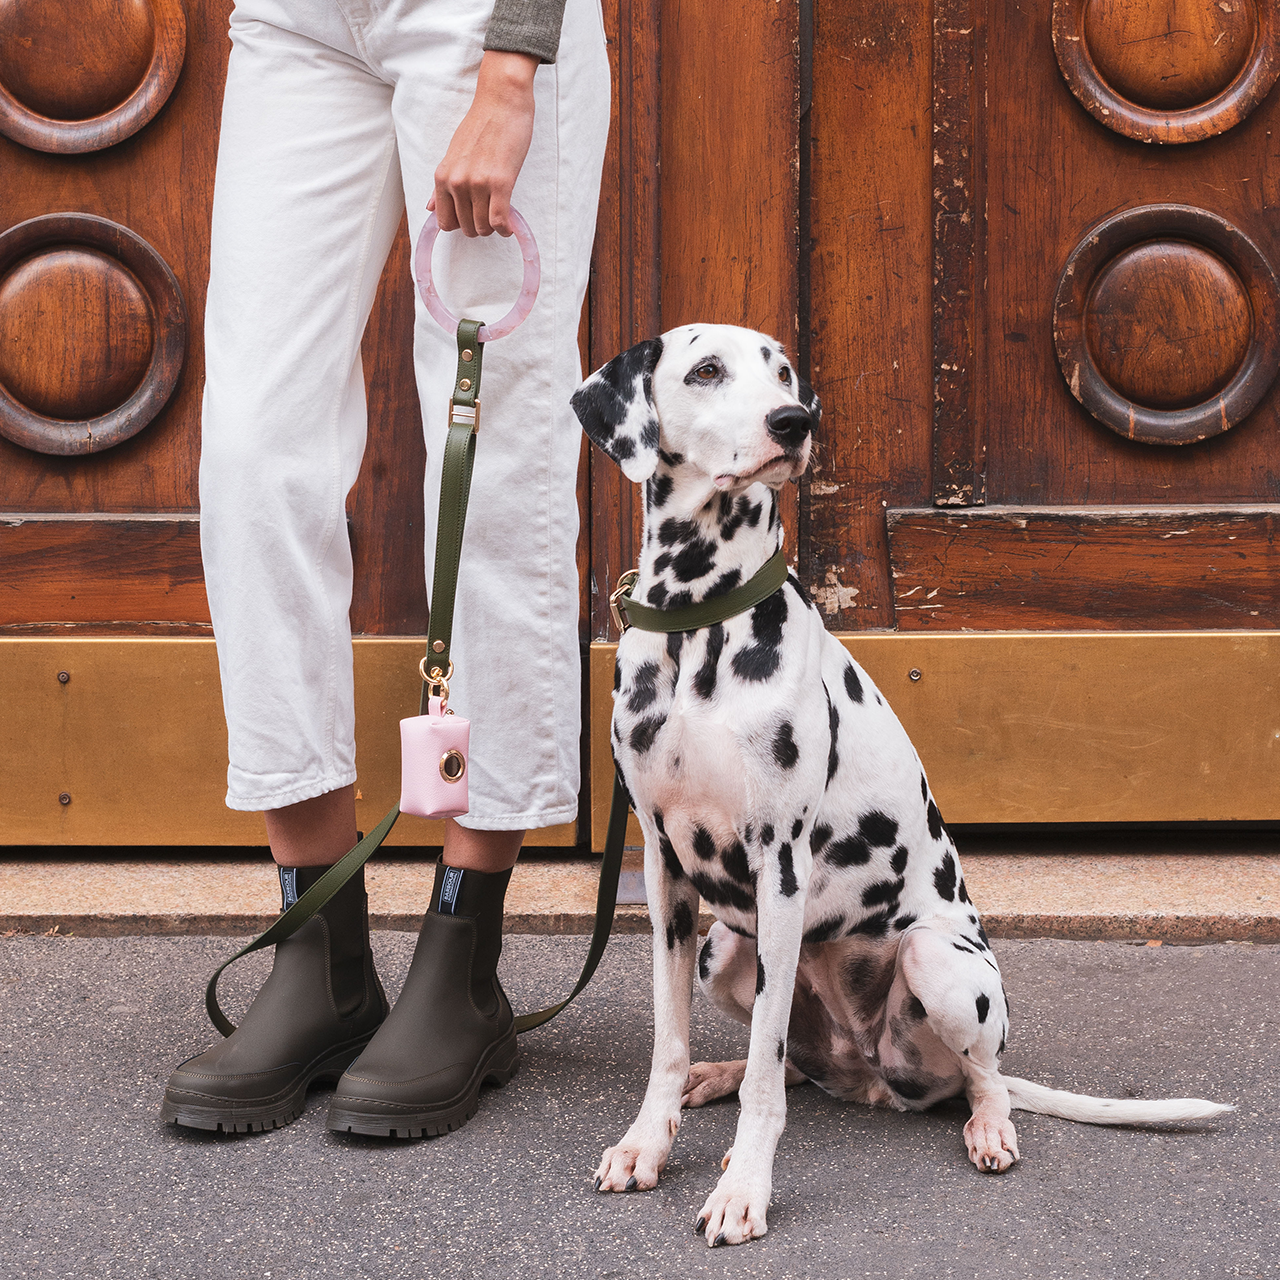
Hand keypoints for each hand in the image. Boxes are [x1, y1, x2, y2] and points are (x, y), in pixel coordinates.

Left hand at [429, 50, 537, 236]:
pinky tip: (510, 225)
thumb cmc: (482, 125)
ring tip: (501, 217)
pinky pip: (499, 221)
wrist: (501, 100)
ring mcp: (478, 183)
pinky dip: (505, 228)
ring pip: (483, 227)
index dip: (460, 226)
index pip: (445, 222)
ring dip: (494, 228)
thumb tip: (430, 208)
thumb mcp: (454, 154)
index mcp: (443, 176)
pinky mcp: (500, 183)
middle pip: (466, 228)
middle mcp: (457, 182)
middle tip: (490, 216)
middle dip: (479, 227)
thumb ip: (443, 184)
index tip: (472, 219)